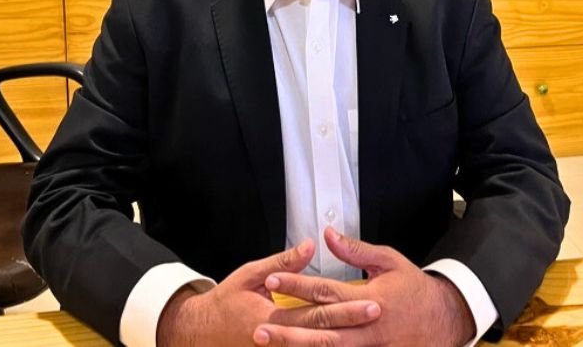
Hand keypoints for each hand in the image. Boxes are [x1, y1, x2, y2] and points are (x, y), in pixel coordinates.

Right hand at [156, 238, 380, 346]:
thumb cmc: (226, 301)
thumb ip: (282, 263)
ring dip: (346, 342)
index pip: (318, 311)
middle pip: (325, 334)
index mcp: (274, 316)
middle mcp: (279, 341)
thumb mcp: (250, 275)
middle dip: (354, 324)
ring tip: (374, 336)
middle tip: (379, 313)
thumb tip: (310, 246)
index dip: (347, 307)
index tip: (372, 300)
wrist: (202, 335)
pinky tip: (345, 345)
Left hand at [254, 227, 475, 346]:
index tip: (272, 280)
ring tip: (269, 344)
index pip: (324, 291)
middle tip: (259, 326)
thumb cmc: (414, 288)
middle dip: (287, 328)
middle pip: (319, 328)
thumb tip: (327, 235)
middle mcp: (366, 327)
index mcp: (368, 298)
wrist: (444, 320)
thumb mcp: (388, 261)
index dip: (297, 285)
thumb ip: (356, 250)